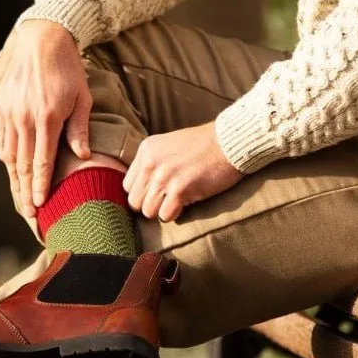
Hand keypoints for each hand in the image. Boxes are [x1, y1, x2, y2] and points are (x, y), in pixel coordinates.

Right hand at [0, 20, 91, 217]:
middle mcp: (24, 119)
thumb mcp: (81, 97)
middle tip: (29, 216)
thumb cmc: (68, 69)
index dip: (40, 187)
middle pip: (21, 165)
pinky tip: (11, 172)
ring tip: (20, 201)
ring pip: (9, 156)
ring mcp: (9, 114)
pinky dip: (7, 158)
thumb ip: (79, 129)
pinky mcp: (2, 108)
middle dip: (24, 193)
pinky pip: (3, 140)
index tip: (40, 206)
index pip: (41, 161)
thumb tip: (82, 157)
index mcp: (47, 118)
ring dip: (14, 181)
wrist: (41, 39)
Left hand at [122, 121, 242, 221]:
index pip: (128, 185)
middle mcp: (150, 163)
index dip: (142, 193)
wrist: (229, 142)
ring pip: (148, 211)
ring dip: (163, 211)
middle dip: (150, 205)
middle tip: (168, 200)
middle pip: (135, 201)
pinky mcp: (180, 190)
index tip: (157, 192)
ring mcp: (164, 177)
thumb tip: (142, 189)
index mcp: (146, 150)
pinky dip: (176, 214)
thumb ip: (152, 163)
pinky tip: (187, 203)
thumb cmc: (203, 145)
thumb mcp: (168, 145)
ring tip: (178, 201)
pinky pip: (166, 215)